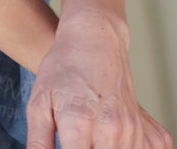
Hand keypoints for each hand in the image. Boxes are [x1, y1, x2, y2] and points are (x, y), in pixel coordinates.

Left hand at [26, 8, 172, 148]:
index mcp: (80, 124)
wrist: (95, 39)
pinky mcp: (138, 127)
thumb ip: (38, 142)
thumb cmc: (63, 67)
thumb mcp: (39, 103)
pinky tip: (103, 142)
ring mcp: (128, 128)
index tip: (64, 147)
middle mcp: (109, 129)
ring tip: (88, 140)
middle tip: (73, 143)